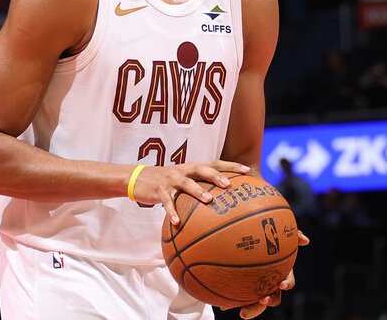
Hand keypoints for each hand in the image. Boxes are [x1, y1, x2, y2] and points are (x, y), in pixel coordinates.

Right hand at [130, 161, 250, 222]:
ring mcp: (171, 180)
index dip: (230, 166)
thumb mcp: (183, 181)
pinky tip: (177, 223)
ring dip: (198, 191)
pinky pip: (167, 202)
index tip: (247, 171)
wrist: (138, 178)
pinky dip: (172, 212)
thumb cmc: (167, 183)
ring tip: (209, 200)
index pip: (214, 163)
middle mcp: (183, 171)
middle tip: (228, 185)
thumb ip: (199, 187)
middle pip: (202, 170)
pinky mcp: (159, 190)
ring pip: (186, 183)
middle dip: (216, 176)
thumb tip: (222, 203)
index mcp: (191, 168)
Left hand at [233, 230, 309, 318]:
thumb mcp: (280, 234)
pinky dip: (232, 303)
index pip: (288, 282)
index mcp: (281, 273)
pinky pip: (240, 298)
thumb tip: (306, 241)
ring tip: (243, 313)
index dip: (287, 284)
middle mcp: (271, 284)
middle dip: (270, 301)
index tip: (281, 284)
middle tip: (263, 300)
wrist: (250, 241)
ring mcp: (258, 288)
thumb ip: (293, 235)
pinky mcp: (244, 290)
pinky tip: (222, 306)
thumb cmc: (269, 238)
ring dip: (253, 309)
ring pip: (257, 303)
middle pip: (274, 298)